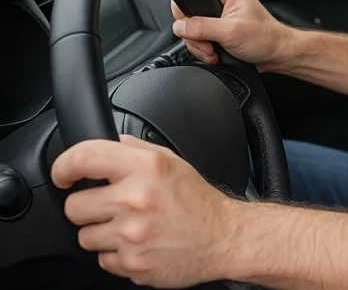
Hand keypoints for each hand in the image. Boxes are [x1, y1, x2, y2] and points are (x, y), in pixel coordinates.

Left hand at [51, 135, 241, 287]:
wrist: (223, 237)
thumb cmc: (196, 200)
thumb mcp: (170, 161)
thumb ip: (134, 149)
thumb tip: (102, 145)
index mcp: (146, 168)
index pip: (83, 159)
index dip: (63, 167)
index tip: (63, 175)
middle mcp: (136, 199)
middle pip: (74, 206)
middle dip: (89, 207)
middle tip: (114, 207)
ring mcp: (133, 235)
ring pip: (85, 237)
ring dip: (102, 233)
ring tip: (131, 227)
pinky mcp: (132, 263)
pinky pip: (102, 260)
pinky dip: (117, 254)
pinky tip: (139, 244)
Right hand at [171, 0, 292, 69]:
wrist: (276, 55)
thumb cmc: (265, 37)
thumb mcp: (230, 31)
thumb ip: (202, 27)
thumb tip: (180, 26)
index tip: (188, 15)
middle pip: (189, 7)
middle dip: (192, 30)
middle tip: (206, 41)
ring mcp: (219, 15)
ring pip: (192, 25)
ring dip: (198, 43)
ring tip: (213, 51)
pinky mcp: (218, 29)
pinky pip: (199, 36)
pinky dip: (203, 48)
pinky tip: (214, 54)